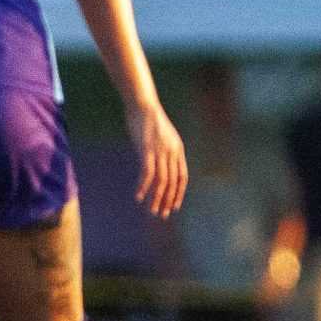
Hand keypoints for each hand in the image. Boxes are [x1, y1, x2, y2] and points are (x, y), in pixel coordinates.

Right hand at [128, 101, 188, 219]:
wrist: (143, 105)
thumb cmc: (149, 121)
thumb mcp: (162, 137)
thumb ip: (163, 151)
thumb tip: (159, 164)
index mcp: (178, 150)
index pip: (182, 177)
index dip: (179, 193)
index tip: (174, 206)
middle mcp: (172, 153)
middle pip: (173, 182)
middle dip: (168, 200)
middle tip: (162, 215)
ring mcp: (161, 151)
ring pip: (161, 180)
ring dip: (156, 198)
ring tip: (151, 211)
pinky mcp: (147, 150)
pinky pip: (147, 173)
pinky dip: (143, 186)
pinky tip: (138, 196)